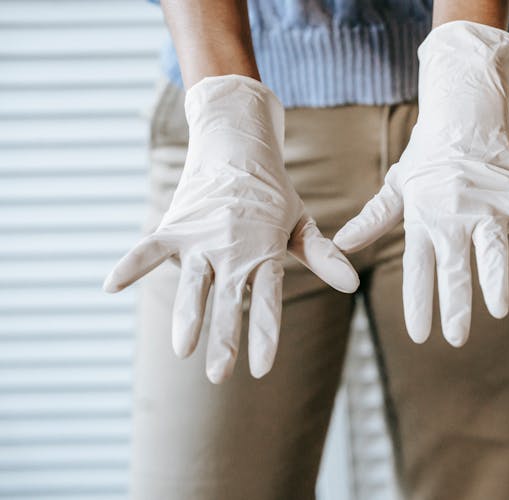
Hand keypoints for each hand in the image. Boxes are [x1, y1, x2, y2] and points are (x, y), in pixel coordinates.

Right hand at [104, 75, 358, 381]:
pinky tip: (110, 286)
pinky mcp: (177, 226)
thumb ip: (322, 256)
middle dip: (224, 338)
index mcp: (266, 253)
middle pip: (229, 300)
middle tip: (219, 376)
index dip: (265, 334)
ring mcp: (203, 239)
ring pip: (193, 283)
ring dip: (188, 314)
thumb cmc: (274, 195)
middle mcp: (234, 250)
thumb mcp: (301, 224)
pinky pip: (150, 247)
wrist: (238, 148)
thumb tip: (354, 285)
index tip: (261, 369)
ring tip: (182, 348)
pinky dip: (132, 263)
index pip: (269, 301)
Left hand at [333, 21, 508, 346]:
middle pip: (455, 267)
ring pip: (492, 249)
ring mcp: (487, 203)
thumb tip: (340, 244)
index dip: (419, 302)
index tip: (420, 334)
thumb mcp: (398, 185)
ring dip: (494, 280)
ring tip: (498, 311)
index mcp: (423, 217)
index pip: (419, 268)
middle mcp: (454, 214)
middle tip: (456, 339)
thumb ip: (373, 219)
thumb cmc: (428, 154)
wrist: (463, 110)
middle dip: (455, 305)